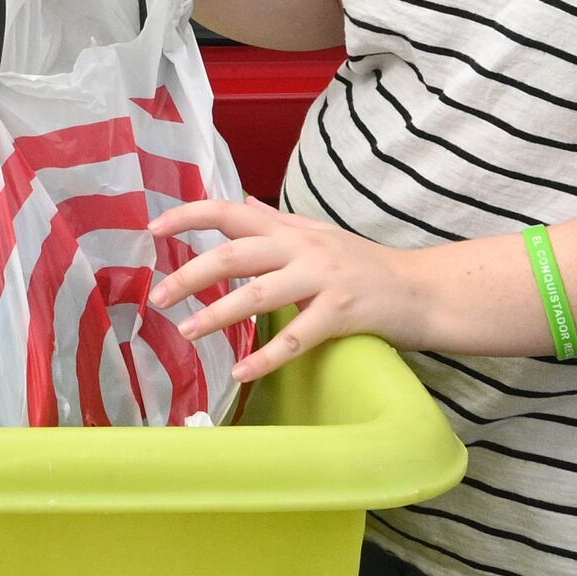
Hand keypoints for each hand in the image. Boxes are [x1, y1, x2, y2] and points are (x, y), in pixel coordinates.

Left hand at [146, 196, 433, 381]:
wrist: (424, 291)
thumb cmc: (367, 266)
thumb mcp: (320, 235)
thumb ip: (279, 222)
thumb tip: (240, 203)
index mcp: (292, 231)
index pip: (232, 211)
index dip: (190, 215)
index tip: (153, 228)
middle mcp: (304, 250)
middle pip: (236, 254)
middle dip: (191, 274)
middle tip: (158, 297)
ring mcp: (324, 281)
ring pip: (260, 294)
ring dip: (219, 314)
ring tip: (187, 334)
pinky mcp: (343, 314)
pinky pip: (297, 337)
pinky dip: (267, 356)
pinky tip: (241, 372)